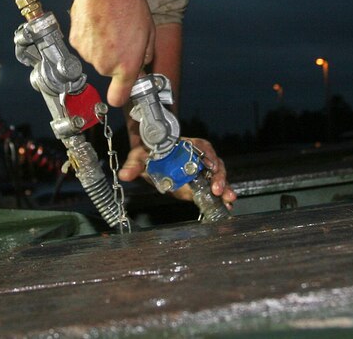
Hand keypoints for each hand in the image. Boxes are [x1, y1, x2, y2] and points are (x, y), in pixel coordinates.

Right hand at [68, 0, 154, 106]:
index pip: (118, 97)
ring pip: (96, 56)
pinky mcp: (75, 42)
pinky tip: (96, 20)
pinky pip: (85, 45)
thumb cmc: (129, 5)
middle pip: (109, 70)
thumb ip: (144, 53)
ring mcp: (87, 55)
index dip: (120, 94)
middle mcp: (105, 65)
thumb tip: (141, 61)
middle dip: (115, 57)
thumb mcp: (149, 31)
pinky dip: (89, 36)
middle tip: (121, 35)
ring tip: (108, 24)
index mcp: (126, 66)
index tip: (123, 88)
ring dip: (102, 46)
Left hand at [118, 136, 236, 208]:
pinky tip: (226, 207)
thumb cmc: (148, 154)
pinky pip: (214, 187)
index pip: (201, 147)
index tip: (210, 166)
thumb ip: (133, 165)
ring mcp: (201, 170)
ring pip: (218, 175)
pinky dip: (221, 196)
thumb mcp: (139, 157)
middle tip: (218, 190)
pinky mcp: (201, 183)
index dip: (208, 156)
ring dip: (224, 186)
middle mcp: (197, 157)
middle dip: (219, 176)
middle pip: (214, 162)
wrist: (150, 159)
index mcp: (185, 146)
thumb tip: (124, 174)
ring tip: (228, 199)